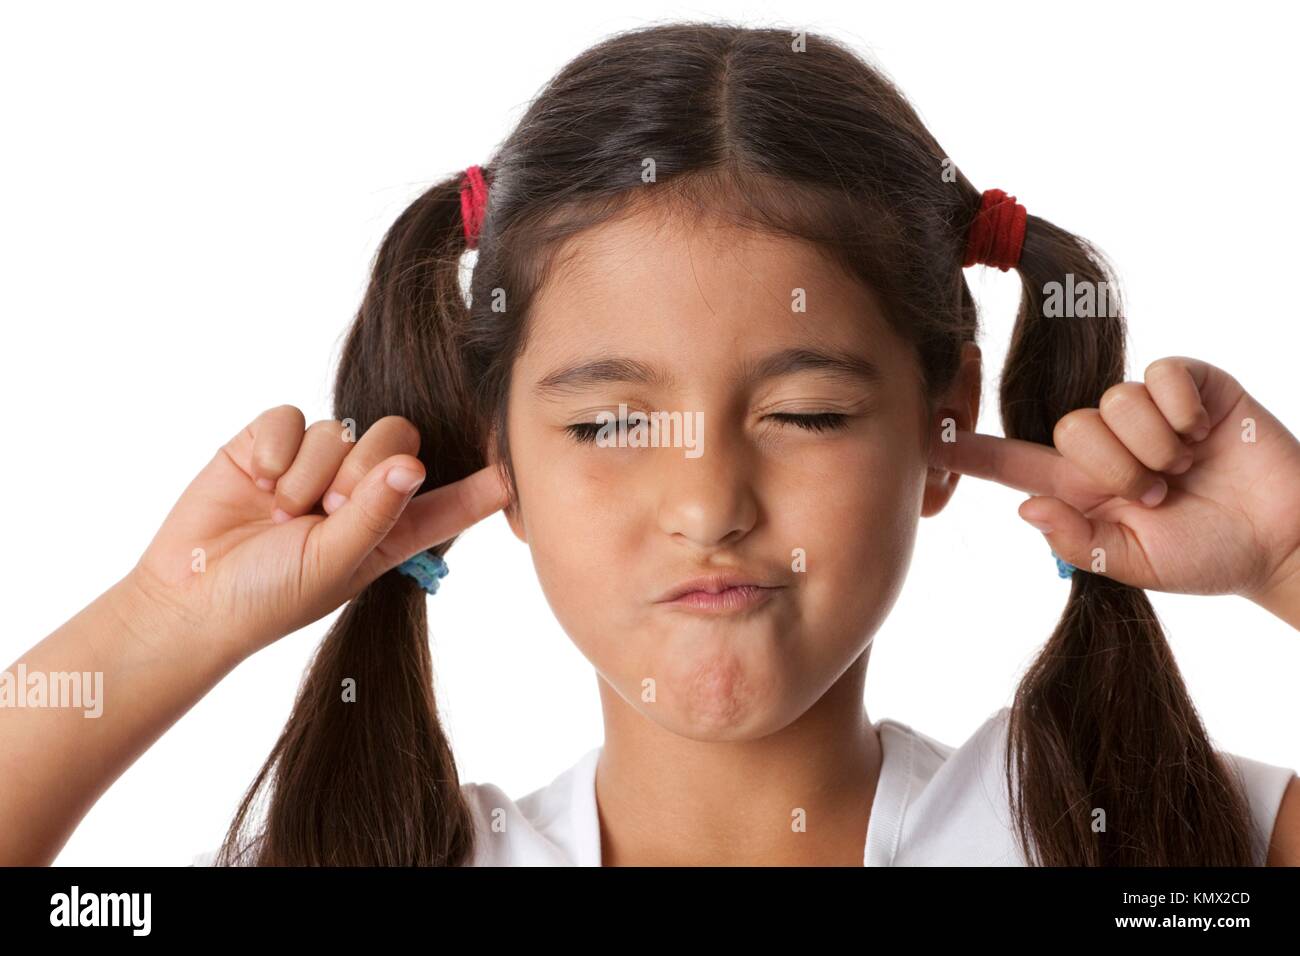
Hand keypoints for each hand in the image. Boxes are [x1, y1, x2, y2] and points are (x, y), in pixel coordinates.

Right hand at [124, 405, 509, 660]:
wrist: (190, 599)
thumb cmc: (270, 598)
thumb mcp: (336, 564)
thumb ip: (377, 513)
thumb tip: (412, 463)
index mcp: (393, 529)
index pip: (453, 498)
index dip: (485, 481)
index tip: (521, 465)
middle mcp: (361, 490)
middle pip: (398, 437)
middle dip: (364, 470)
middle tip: (325, 513)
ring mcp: (315, 463)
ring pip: (339, 428)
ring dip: (309, 474)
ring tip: (280, 515)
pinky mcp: (269, 442)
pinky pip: (291, 415)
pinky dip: (275, 449)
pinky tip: (256, 481)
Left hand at [929, 356, 1299, 618]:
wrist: (1281, 540)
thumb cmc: (1209, 555)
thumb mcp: (1135, 565)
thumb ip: (1079, 542)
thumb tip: (1025, 507)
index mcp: (1082, 486)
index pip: (1013, 460)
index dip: (971, 449)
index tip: (927, 434)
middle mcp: (1107, 442)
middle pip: (1069, 428)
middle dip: (1116, 469)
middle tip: (1158, 492)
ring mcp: (1148, 410)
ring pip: (1113, 402)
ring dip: (1154, 446)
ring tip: (1186, 469)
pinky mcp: (1190, 384)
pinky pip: (1160, 374)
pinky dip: (1182, 409)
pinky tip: (1203, 433)